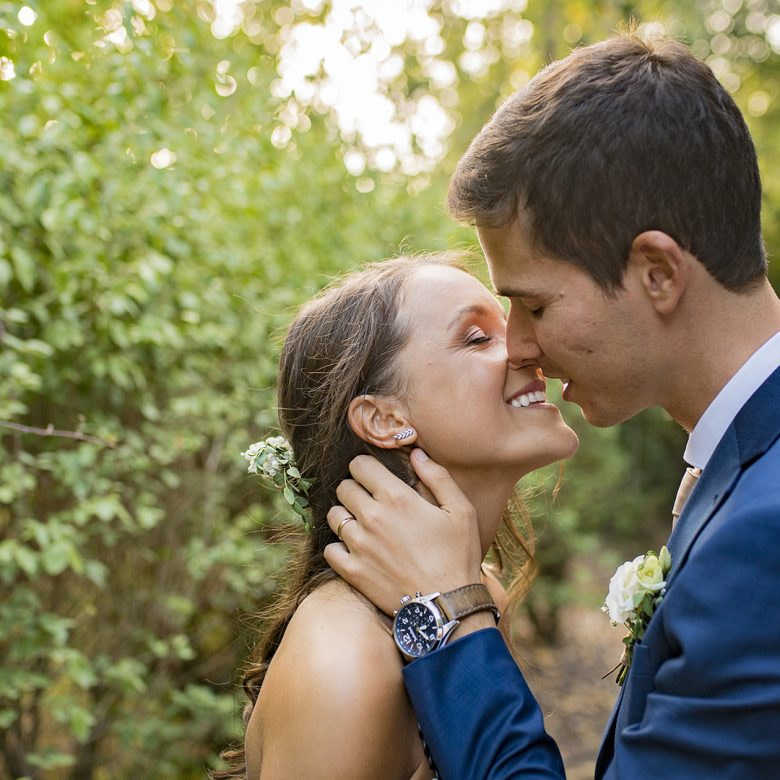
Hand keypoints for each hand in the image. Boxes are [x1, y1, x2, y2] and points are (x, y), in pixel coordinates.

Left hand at [324, 449, 482, 615]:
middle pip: (343, 487)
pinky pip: (330, 549)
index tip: (373, 477)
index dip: (365, 467)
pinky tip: (355, 550)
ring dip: (345, 516)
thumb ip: (437, 476)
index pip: (359, 465)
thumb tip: (416, 453)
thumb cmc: (458, 555)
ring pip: (334, 516)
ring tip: (362, 524)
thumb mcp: (460, 510)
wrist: (447, 605)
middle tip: (370, 501)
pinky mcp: (352, 570)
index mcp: (396, 497)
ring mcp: (359, 545)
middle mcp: (372, 517)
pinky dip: (339, 547)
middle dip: (355, 489)